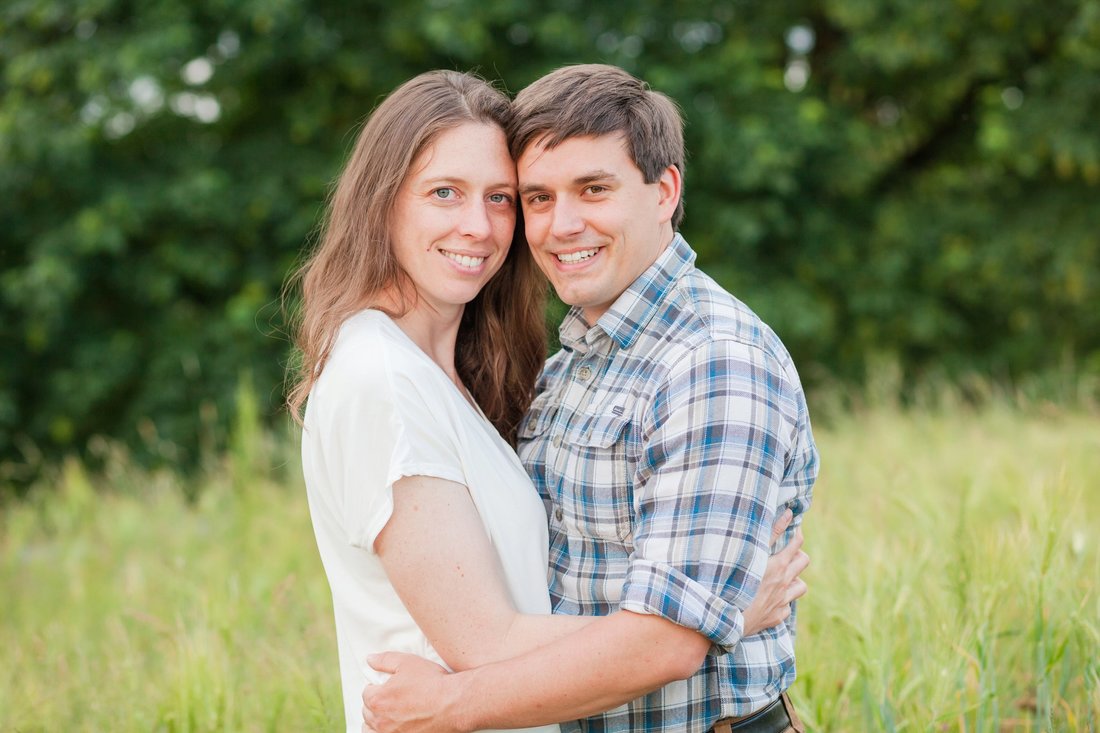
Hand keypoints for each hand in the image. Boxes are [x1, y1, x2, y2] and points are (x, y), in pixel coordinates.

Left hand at [361, 652, 464, 732]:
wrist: (454, 704)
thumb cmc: (432, 683)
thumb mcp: (407, 662)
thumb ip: (385, 660)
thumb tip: (370, 660)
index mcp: (378, 700)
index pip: (366, 693)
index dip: (374, 686)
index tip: (383, 685)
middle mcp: (381, 721)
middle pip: (367, 712)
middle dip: (374, 703)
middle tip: (387, 697)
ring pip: (371, 729)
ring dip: (374, 721)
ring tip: (385, 715)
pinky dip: (383, 732)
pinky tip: (391, 727)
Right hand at [741, 510, 808, 636]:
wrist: (726, 616)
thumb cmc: (736, 580)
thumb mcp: (754, 553)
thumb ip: (771, 532)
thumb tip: (788, 513)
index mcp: (778, 566)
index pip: (797, 544)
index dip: (797, 534)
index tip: (794, 530)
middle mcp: (784, 583)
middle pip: (803, 562)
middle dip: (798, 554)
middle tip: (787, 552)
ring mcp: (782, 602)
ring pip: (801, 586)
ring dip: (794, 580)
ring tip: (783, 577)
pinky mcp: (777, 617)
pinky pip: (787, 607)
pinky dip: (782, 601)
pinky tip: (770, 599)